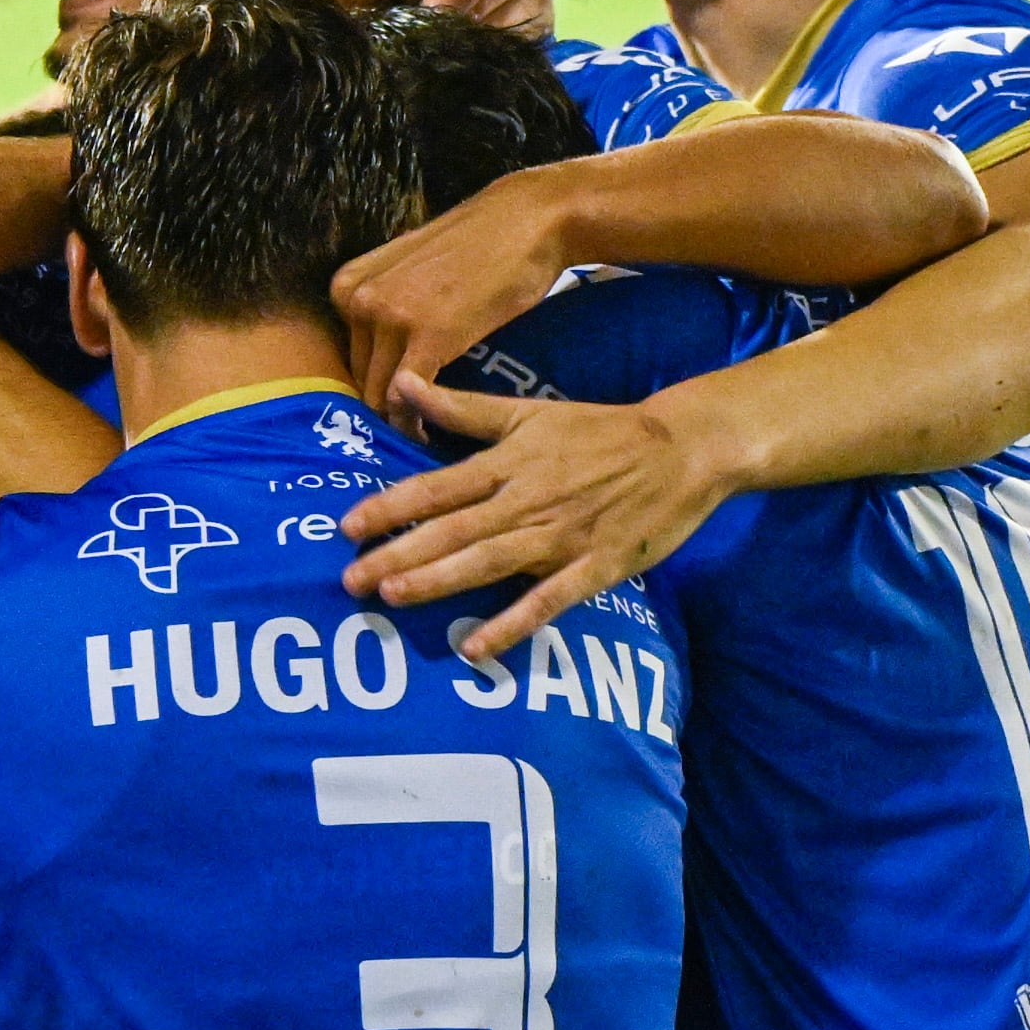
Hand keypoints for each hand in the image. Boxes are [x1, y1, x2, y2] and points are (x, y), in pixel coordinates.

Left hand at [332, 166, 572, 416]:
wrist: (528, 220)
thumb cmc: (480, 244)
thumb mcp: (410, 266)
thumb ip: (386, 302)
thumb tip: (380, 352)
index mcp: (349, 285)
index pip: (350, 357)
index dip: (376, 384)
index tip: (400, 404)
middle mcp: (359, 300)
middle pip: (363, 379)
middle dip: (387, 406)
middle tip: (414, 427)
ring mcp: (390, 317)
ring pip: (380, 395)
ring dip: (401, 422)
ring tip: (424, 435)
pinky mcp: (428, 337)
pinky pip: (407, 399)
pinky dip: (416, 424)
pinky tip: (431, 435)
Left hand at [337, 374, 736, 658]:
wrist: (682, 450)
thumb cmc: (598, 430)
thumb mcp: (528, 411)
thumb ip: (461, 408)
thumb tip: (402, 382)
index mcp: (509, 462)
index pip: (436, 488)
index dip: (390, 508)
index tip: (347, 527)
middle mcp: (527, 500)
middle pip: (453, 530)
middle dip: (399, 554)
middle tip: (352, 581)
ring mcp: (562, 536)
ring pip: (490, 561)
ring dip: (440, 580)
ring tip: (393, 598)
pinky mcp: (597, 567)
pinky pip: (549, 600)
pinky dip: (513, 623)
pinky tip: (476, 647)